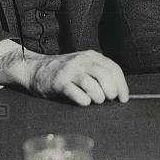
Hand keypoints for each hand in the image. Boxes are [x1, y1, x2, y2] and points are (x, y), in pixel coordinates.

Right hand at [0, 48, 129, 105]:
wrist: (36, 69)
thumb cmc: (65, 72)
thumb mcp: (84, 66)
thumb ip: (99, 73)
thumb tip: (118, 91)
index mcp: (92, 56)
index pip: (113, 68)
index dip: (121, 84)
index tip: (124, 98)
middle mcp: (82, 61)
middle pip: (104, 74)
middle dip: (111, 90)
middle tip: (110, 99)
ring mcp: (70, 71)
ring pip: (91, 83)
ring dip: (98, 96)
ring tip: (97, 101)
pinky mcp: (59, 82)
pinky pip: (75, 92)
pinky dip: (83, 99)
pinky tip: (85, 102)